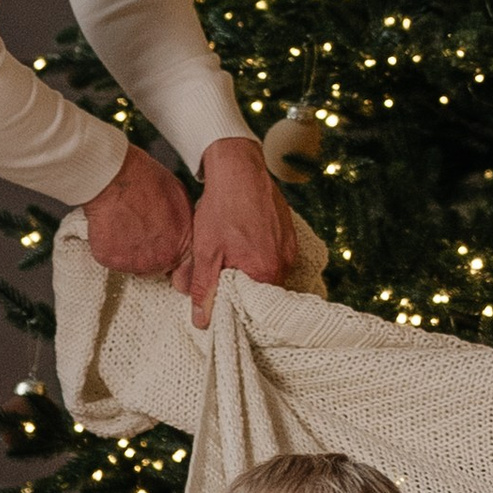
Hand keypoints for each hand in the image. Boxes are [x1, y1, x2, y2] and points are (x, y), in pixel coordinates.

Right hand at [82, 140, 194, 277]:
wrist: (115, 180)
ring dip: (130, 251)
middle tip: (141, 232)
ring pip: (133, 264)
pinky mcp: (112, 261)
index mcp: (183, 245)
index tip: (168, 255)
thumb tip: (181, 230)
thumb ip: (183, 224)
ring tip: (126, 225)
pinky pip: (112, 259)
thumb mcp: (180, 200)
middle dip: (151, 254)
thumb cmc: (146, 182)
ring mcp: (136, 263)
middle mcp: (162, 259)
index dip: (175, 261)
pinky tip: (112, 227)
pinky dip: (110, 247)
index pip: (186, 270)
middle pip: (158, 267)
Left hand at [182, 135, 298, 327]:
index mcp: (266, 272)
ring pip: (269, 273)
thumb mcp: (207, 251)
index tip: (220, 303)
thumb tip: (202, 323)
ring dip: (251, 272)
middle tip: (221, 278)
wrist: (239, 169)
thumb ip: (205, 289)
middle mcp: (285, 263)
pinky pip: (275, 256)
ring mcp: (290, 247)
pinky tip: (241, 244)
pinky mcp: (289, 234)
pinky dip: (259, 256)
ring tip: (230, 258)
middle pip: (263, 292)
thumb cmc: (223, 208)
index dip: (235, 308)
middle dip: (243, 290)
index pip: (254, 309)